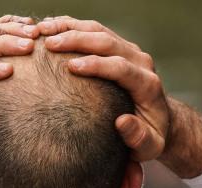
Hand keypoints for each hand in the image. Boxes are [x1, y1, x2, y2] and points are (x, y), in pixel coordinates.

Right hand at [38, 17, 168, 161]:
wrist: (159, 120)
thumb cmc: (149, 137)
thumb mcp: (149, 146)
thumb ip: (139, 138)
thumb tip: (122, 122)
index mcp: (148, 85)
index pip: (121, 68)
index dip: (96, 64)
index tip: (71, 66)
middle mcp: (141, 62)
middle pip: (108, 42)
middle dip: (78, 40)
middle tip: (49, 44)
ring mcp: (130, 51)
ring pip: (99, 30)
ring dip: (70, 28)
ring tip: (43, 31)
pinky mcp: (119, 47)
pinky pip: (95, 31)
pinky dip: (72, 26)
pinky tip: (50, 29)